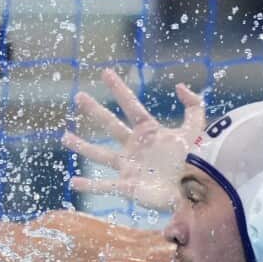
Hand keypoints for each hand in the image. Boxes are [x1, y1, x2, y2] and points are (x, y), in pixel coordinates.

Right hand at [61, 69, 205, 210]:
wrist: (196, 188)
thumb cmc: (196, 160)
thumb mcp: (196, 129)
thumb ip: (193, 105)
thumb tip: (179, 86)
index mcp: (149, 132)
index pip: (131, 106)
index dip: (119, 89)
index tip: (105, 73)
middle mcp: (135, 147)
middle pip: (110, 125)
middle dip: (94, 110)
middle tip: (79, 96)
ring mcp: (129, 166)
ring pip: (101, 155)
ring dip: (83, 146)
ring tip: (65, 137)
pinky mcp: (128, 186)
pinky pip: (105, 186)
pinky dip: (89, 185)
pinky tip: (72, 182)